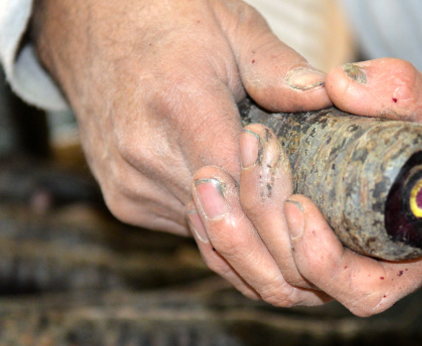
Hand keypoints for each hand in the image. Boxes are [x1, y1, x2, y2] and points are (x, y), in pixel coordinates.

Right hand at [30, 0, 330, 234]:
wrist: (95, 27)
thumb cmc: (171, 20)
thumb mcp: (234, 27)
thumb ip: (279, 68)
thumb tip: (324, 96)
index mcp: (179, 106)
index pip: (241, 187)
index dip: (283, 207)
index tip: (319, 212)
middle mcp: (146, 154)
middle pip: (229, 226)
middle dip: (279, 242)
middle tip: (320, 244)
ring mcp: (131, 183)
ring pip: (212, 238)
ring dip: (256, 241)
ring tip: (293, 229)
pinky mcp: (125, 201)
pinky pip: (190, 230)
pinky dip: (224, 229)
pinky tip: (251, 214)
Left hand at [188, 58, 421, 315]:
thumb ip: (406, 92)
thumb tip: (340, 84)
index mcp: (416, 258)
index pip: (364, 289)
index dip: (322, 260)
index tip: (297, 204)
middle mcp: (374, 272)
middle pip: (305, 287)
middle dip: (261, 235)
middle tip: (242, 168)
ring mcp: (341, 263)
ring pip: (274, 280)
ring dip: (235, 239)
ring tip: (210, 180)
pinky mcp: (315, 244)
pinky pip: (263, 262)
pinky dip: (230, 237)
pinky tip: (210, 192)